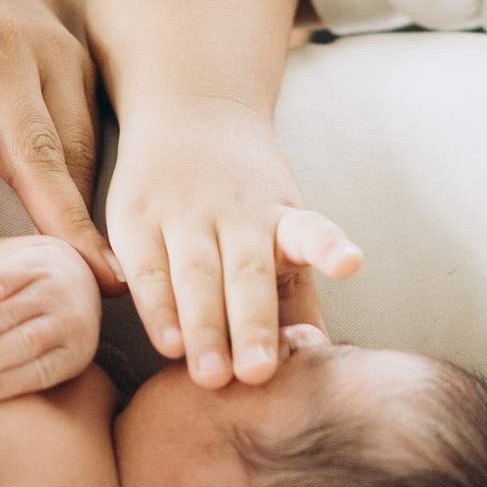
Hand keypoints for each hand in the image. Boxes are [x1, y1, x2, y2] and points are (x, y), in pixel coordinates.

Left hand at [0, 0, 116, 290]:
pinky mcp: (82, 72)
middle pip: (25, 150)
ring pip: (71, 154)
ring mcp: (46, 59)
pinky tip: (101, 259)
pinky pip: (91, 149)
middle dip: (48, 221)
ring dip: (86, 224)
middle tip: (60, 292)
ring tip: (105, 288)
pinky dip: (93, 204)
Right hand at [0, 236, 105, 399]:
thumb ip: (30, 380)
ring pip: (8, 313)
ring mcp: (52, 286)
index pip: (44, 370)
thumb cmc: (52, 334)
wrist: (72, 272)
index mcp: (78, 350)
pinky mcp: (31, 263)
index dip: (13, 380)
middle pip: (26, 340)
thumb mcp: (56, 358)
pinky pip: (0, 283)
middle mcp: (71, 316)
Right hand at [107, 107, 361, 387]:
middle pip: (247, 272)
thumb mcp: (281, 233)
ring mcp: (184, 212)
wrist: (189, 109)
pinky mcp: (137, 218)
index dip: (328, 247)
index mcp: (280, 216)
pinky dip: (157, 309)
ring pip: (196, 274)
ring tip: (210, 376)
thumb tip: (321, 363)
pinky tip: (167, 343)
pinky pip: (147, 271)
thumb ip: (297, 298)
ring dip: (204, 327)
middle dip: (254, 324)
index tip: (349, 262)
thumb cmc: (246, 200)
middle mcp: (235, 212)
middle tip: (257, 374)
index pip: (308, 229)